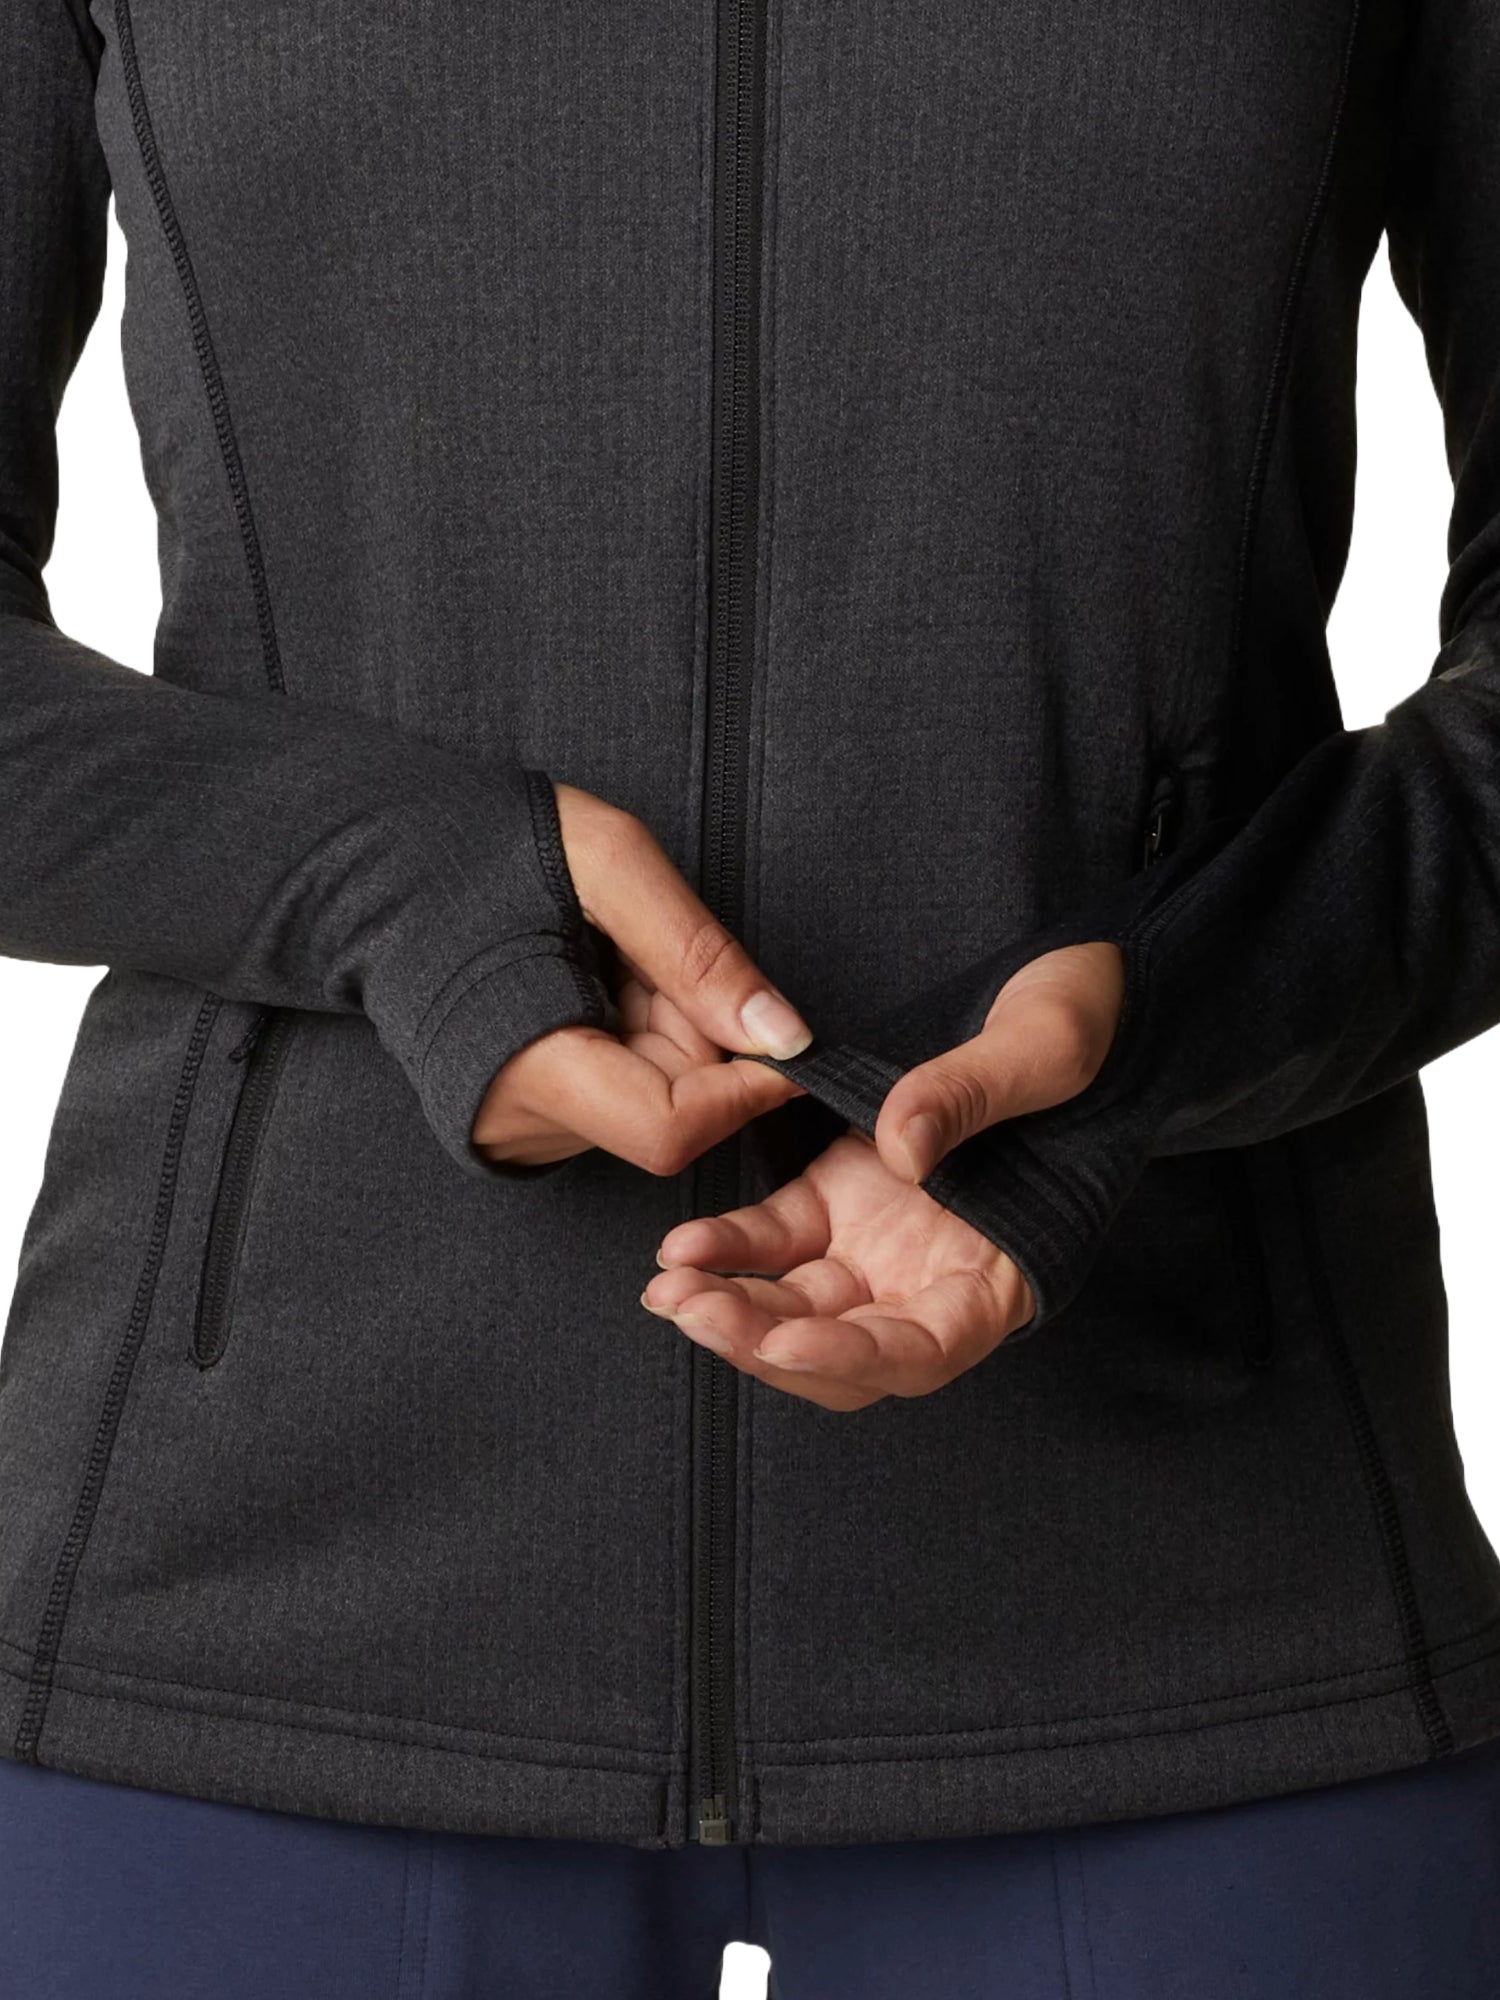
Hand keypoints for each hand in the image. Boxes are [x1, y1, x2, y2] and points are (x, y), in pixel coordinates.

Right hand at [473, 783, 809, 1170]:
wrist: (379, 857)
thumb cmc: (481, 843)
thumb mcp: (610, 864)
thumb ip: (699, 954)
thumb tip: (784, 1036)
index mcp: (526, 1065)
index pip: (669, 1129)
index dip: (743, 1089)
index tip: (782, 1035)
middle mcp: (516, 1119)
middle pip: (669, 1109)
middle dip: (693, 1032)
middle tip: (647, 952)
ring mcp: (514, 1125)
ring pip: (648, 1099)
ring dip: (662, 1031)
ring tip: (603, 958)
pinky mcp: (519, 1115)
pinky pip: (614, 1092)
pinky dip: (629, 1038)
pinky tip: (585, 983)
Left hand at [640, 941, 1123, 1407]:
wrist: (1077, 983)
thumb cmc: (1087, 1026)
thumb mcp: (1044, 1048)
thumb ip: (971, 1096)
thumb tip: (903, 1147)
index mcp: (1003, 1267)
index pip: (928, 1348)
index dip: (856, 1358)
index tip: (788, 1341)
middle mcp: (936, 1273)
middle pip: (845, 1350)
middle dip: (765, 1343)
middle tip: (696, 1312)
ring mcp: (882, 1242)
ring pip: (797, 1307)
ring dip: (731, 1308)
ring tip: (667, 1289)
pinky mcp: (839, 1196)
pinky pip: (775, 1241)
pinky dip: (728, 1248)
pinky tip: (682, 1244)